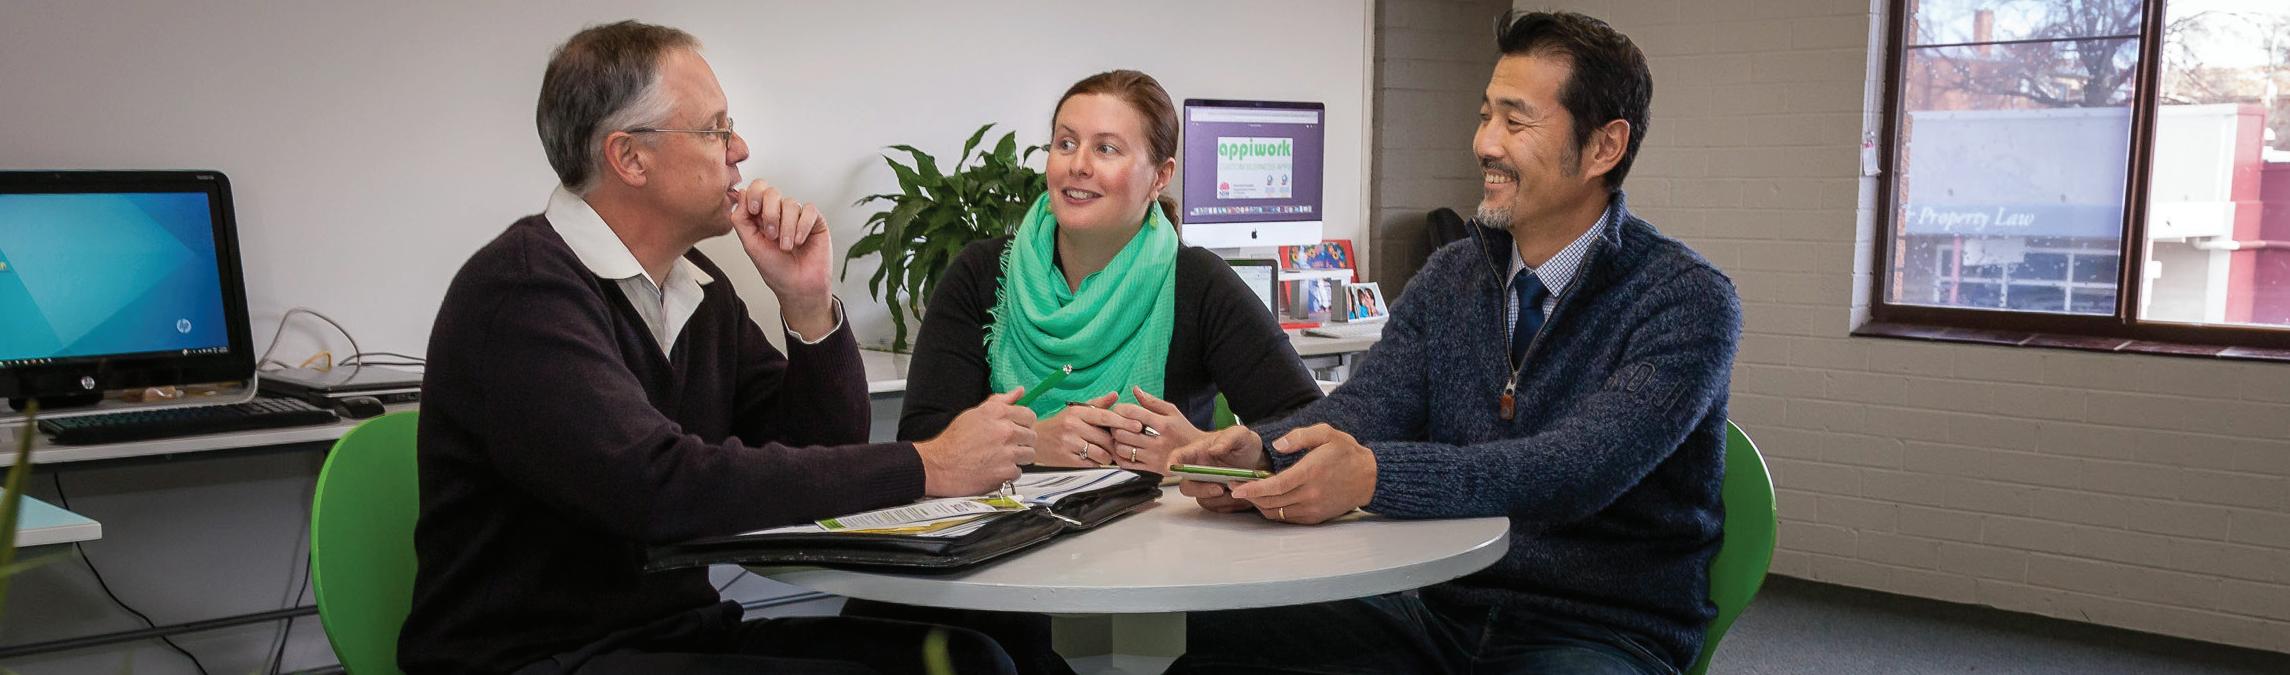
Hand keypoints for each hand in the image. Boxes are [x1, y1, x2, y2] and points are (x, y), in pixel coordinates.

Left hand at [731, 179, 834, 336]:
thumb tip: (742, 194)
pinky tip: (800, 242)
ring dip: (786, 227)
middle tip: (771, 235)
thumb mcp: (750, 244)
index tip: (754, 211)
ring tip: (787, 246)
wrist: (798, 287)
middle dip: (770, 214)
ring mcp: (798, 216)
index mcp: (761, 217)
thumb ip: (741, 219)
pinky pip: (808, 210)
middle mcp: (779, 214)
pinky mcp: (815, 221)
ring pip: (790, 203)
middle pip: (772, 192)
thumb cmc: (776, 270)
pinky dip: (802, 226)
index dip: (755, 195)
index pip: (757, 190)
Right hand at [914, 389, 1037, 496]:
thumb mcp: (975, 413)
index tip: (1019, 429)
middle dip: (1022, 441)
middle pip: (1032, 436)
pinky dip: (1009, 473)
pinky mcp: (1005, 472)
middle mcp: (1005, 431)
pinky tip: (995, 469)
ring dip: (1018, 458)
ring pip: (1029, 454)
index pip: (1029, 415)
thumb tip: (1020, 392)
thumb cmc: (954, 440)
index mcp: (998, 413)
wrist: (939, 465)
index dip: (1025, 423)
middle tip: (1007, 446)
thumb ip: (1000, 401)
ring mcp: (1007, 452)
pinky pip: (1018, 472)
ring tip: (1001, 458)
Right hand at [1031, 392, 1139, 467]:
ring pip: (1101, 454)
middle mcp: (1073, 426)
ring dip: (1108, 457)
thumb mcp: (1077, 411)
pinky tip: (1094, 460)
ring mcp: (1069, 443)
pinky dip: (1096, 463)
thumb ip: (1098, 404)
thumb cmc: (1061, 424)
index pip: (1105, 417)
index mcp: (1077, 413)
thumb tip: (1116, 395)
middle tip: (1121, 446)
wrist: (1037, 439)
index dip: (1123, 422)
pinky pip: (1091, 464)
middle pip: (1105, 438)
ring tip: (1106, 455)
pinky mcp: (1066, 459)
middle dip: (1116, 444)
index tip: (1138, 426)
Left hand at [1106, 387, 1202, 474]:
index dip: (1121, 409)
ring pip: (1122, 448)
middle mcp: (1158, 441)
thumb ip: (1152, 401)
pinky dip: (1119, 456)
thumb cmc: (1184, 431)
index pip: (1133, 413)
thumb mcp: (1172, 412)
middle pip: (1124, 432)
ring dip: (1116, 441)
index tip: (1118, 409)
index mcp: (1163, 424)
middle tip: (1115, 423)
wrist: (1198, 455)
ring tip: (1119, 436)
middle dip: (1116, 425)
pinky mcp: (1151, 469)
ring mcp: (1154, 457)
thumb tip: (1135, 390)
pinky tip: (1122, 449)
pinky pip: (1126, 463)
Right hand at [1169, 425, 1268, 512]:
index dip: (1172, 463)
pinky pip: (1215, 506)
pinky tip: (1239, 496)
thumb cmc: (1245, 445)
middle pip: (1186, 485)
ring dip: (1218, 499)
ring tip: (1236, 491)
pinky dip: (1227, 505)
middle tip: (1219, 488)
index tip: (1172, 468)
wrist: (1259, 461)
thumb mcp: (1241, 435)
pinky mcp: (1216, 497)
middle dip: (1200, 489)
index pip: (1178, 456)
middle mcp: (1199, 469)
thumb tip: (1213, 449)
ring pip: (1201, 499)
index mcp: (1199, 451)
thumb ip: (1228, 438)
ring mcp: (1206, 484)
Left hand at [1230, 424, 1376, 524]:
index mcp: (1310, 472)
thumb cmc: (1347, 453)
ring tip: (1250, 492)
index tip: (1237, 487)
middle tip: (1236, 486)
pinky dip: (1274, 510)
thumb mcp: (1326, 433)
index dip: (1253, 488)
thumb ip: (1299, 436)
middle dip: (1250, 496)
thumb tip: (1277, 445)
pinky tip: (1269, 499)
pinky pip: (1287, 518)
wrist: (1370, 477)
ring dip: (1260, 504)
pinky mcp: (1315, 517)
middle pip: (1271, 501)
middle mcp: (1310, 494)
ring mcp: (1312, 509)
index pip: (1275, 485)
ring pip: (1277, 512)